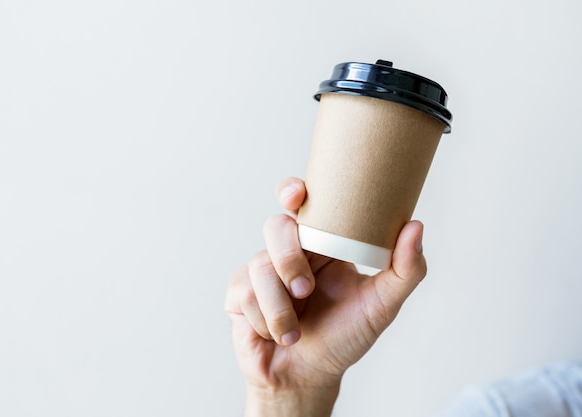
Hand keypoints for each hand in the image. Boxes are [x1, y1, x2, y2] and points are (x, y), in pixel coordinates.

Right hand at [225, 177, 426, 416]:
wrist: (308, 379)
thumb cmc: (345, 337)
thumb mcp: (382, 305)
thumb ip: (405, 269)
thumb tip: (416, 226)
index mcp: (319, 243)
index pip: (301, 203)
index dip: (292, 191)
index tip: (297, 195)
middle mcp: (288, 251)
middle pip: (275, 227)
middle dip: (289, 259)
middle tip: (306, 290)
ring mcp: (260, 271)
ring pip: (260, 266)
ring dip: (280, 307)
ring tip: (295, 331)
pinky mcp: (238, 295)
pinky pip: (245, 294)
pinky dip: (267, 322)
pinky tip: (276, 335)